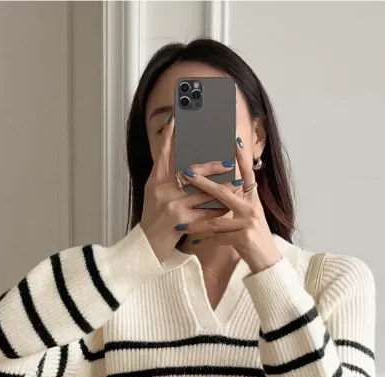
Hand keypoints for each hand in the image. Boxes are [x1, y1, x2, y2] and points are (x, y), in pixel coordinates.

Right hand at [140, 116, 237, 264]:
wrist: (146, 249)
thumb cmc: (154, 223)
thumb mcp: (154, 198)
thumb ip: (166, 181)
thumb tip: (186, 168)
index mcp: (155, 182)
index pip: (163, 155)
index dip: (169, 138)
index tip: (176, 120)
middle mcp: (161, 190)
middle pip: (191, 171)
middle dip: (212, 167)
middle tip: (229, 163)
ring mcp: (171, 205)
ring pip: (203, 193)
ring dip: (222, 188)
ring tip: (238, 183)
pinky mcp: (180, 221)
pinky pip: (205, 213)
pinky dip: (218, 210)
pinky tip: (230, 207)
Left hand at [175, 138, 282, 273]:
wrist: (268, 260)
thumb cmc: (254, 237)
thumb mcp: (250, 216)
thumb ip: (239, 202)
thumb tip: (227, 187)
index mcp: (253, 200)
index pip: (247, 174)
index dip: (241, 157)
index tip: (234, 140)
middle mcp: (252, 208)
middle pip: (225, 192)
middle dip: (203, 183)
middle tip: (186, 173)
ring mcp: (249, 223)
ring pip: (216, 219)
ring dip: (197, 222)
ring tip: (181, 223)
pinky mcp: (244, 238)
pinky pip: (218, 238)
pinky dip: (205, 241)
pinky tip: (192, 244)